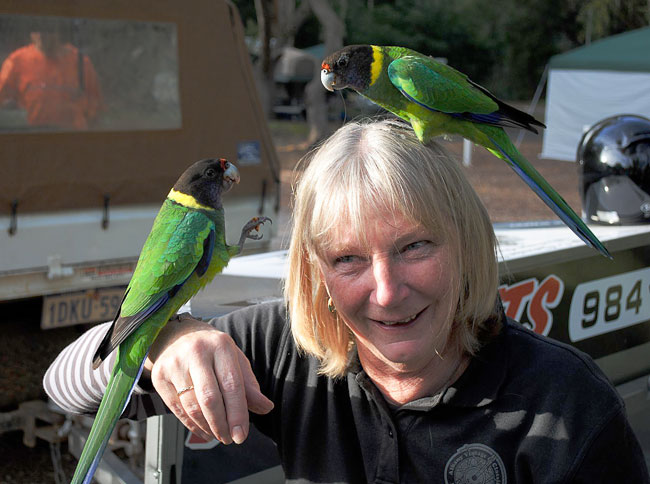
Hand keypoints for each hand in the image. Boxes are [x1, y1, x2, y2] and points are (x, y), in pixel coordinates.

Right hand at [146, 315, 273, 443]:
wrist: (176, 335)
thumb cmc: (212, 351)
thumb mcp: (234, 360)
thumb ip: (249, 385)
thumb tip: (266, 407)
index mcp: (221, 345)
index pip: (232, 384)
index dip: (238, 413)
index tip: (242, 435)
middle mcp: (196, 352)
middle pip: (210, 398)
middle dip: (221, 424)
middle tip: (230, 439)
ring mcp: (175, 363)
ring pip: (192, 406)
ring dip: (207, 427)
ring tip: (219, 435)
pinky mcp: (160, 376)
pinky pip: (177, 408)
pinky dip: (192, 425)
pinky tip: (203, 431)